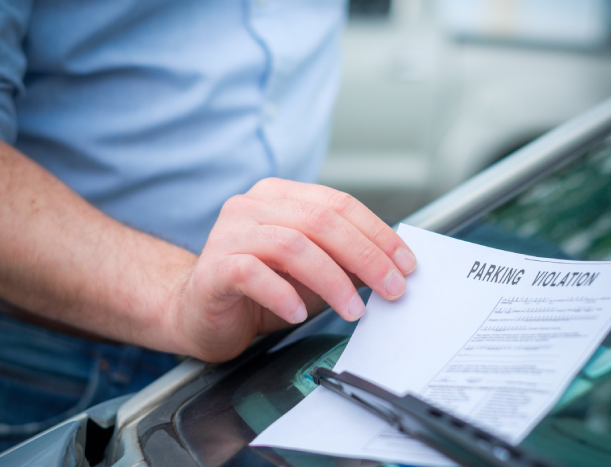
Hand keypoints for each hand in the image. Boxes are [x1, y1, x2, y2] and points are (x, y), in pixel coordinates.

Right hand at [167, 178, 416, 361]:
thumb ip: (343, 262)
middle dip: (365, 256)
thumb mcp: (312, 273)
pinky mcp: (214, 266)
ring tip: (352, 309)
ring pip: (292, 245)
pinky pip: (252, 273)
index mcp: (280, 196)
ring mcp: (230, 233)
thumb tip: (391, 267)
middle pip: (320, 221)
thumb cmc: (258, 290)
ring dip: (331, 280)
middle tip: (392, 288)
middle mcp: (253, 206)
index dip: (377, 233)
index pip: (338, 204)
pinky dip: (282, 294)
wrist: (199, 311)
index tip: (405, 263)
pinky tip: (298, 314)